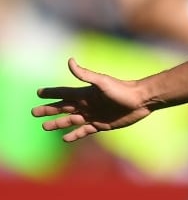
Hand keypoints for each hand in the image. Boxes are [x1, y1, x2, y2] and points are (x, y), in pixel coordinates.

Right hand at [32, 58, 151, 141]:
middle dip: (48, 110)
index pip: (63, 93)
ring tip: (44, 127)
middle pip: (63, 108)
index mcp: (85, 93)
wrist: (141, 101)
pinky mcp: (101, 124)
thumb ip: (85, 74)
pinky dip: (74, 135)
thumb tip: (69, 60)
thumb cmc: (122, 90)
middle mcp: (87, 104)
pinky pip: (84, 131)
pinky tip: (65, 138)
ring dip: (58, 123)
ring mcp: (93, 115)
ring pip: (70, 120)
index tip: (38, 93)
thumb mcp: (102, 82)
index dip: (51, 93)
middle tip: (33, 112)